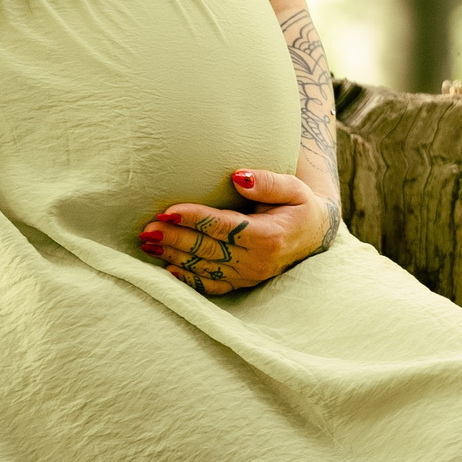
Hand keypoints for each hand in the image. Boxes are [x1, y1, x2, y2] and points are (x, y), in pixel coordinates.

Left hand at [139, 170, 336, 295]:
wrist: (314, 234)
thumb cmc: (299, 205)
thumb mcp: (293, 187)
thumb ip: (267, 182)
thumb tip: (238, 177)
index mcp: (268, 236)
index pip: (223, 226)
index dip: (193, 218)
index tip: (167, 211)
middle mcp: (257, 261)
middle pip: (208, 249)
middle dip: (174, 238)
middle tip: (146, 229)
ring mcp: (249, 276)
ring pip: (205, 267)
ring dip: (173, 256)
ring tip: (147, 244)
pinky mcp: (243, 283)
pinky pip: (212, 285)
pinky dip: (189, 279)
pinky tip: (167, 270)